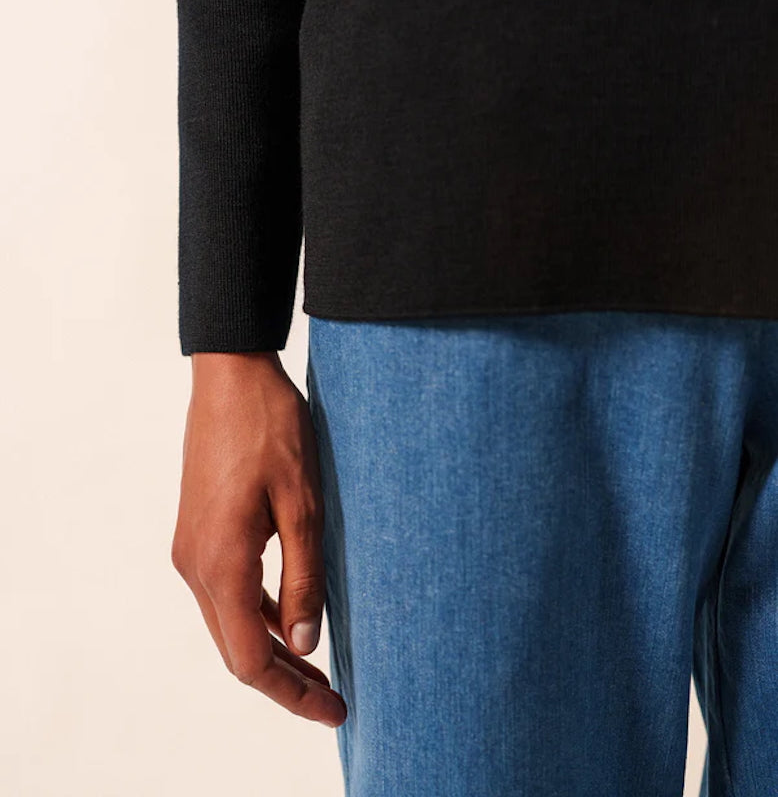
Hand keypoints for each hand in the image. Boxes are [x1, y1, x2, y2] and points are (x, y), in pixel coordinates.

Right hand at [171, 350, 346, 727]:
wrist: (231, 375)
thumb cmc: (271, 428)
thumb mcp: (303, 503)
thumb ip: (304, 576)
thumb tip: (306, 642)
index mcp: (221, 562)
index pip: (249, 660)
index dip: (291, 693)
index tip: (334, 708)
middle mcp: (196, 564)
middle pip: (236, 650)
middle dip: (285, 681)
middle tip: (334, 699)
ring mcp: (192, 548)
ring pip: (230, 623)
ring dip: (271, 649)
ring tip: (319, 670)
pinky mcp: (199, 531)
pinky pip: (227, 592)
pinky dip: (258, 616)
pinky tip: (291, 618)